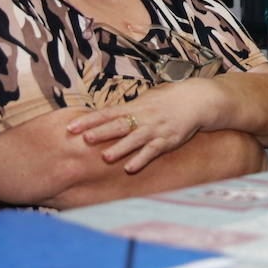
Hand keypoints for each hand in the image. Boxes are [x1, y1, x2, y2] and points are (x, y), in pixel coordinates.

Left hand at [67, 79, 212, 172]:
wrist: (195, 100)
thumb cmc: (167, 100)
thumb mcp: (145, 99)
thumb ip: (126, 109)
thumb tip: (103, 116)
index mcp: (135, 106)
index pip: (107, 113)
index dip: (89, 120)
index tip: (71, 127)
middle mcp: (143, 117)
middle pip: (118, 125)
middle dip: (102, 132)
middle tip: (85, 139)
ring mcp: (155, 129)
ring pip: (134, 139)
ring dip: (120, 148)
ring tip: (105, 157)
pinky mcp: (167, 140)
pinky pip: (152, 151)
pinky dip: (141, 159)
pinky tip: (129, 168)